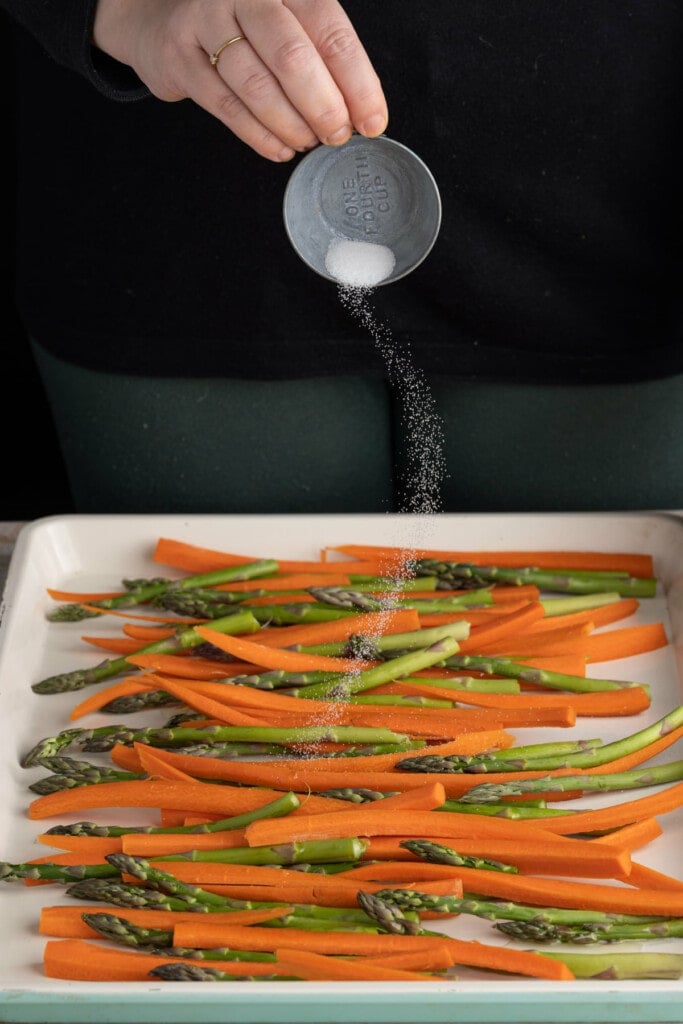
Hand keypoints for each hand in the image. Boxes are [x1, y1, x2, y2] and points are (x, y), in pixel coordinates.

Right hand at [93, 0, 388, 161]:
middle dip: (323, 107)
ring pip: (256, 85)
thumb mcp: (287, 21)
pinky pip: (226, 106)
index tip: (372, 120)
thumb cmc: (241, 24)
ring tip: (308, 142)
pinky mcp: (179, 56)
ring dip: (290, 125)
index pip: (330, 30)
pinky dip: (259, 135)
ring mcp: (205, 21)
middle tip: (337, 135)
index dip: (357, 82)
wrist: (163, 16)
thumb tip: (361, 112)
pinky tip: (279, 148)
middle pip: (291, 56)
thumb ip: (322, 58)